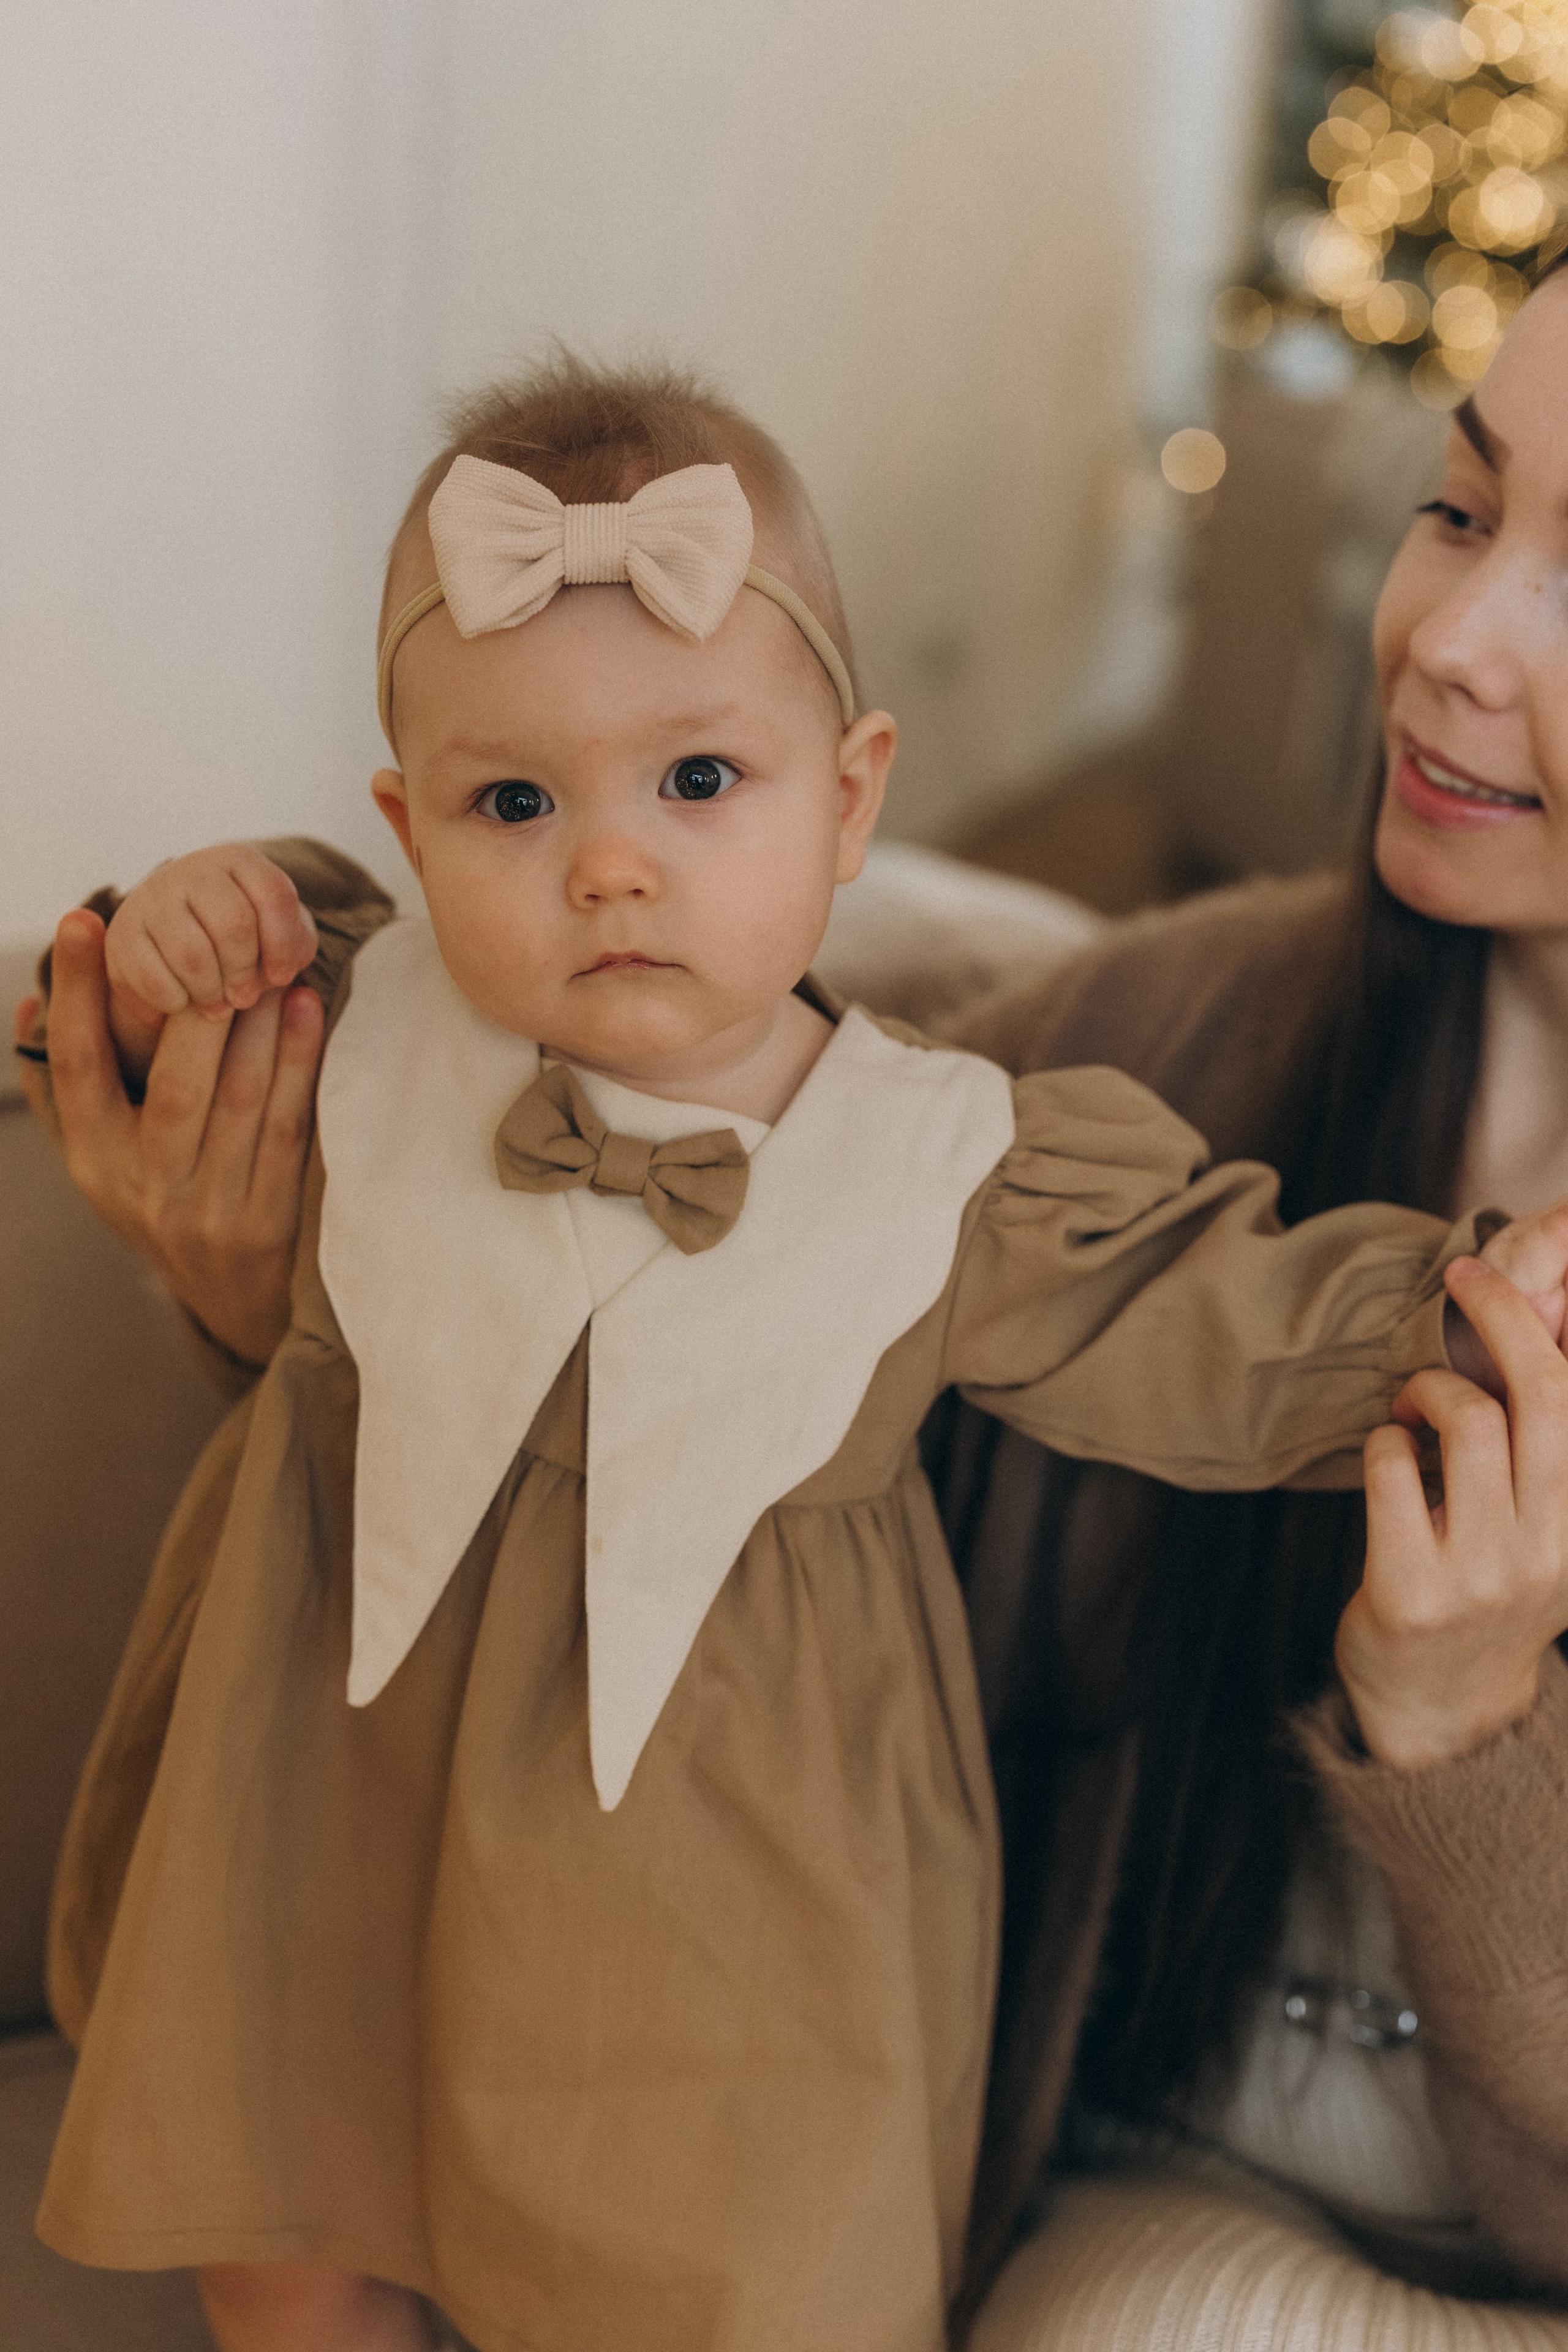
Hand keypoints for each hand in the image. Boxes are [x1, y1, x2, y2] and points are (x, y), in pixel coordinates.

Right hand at [19, 906, 322, 1365]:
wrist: (231, 1299)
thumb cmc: (160, 1200)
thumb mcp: (100, 1154)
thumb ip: (62, 1084)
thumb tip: (28, 1002)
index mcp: (95, 1160)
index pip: (77, 1066)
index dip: (76, 993)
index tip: (83, 919)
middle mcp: (146, 1186)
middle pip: (173, 1083)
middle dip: (196, 1005)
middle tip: (216, 940)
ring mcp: (211, 1207)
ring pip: (238, 1099)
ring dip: (259, 1025)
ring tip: (274, 965)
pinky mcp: (269, 1218)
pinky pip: (288, 1127)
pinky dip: (300, 1064)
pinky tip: (306, 1011)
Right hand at [104, 844, 316, 1083]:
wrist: (175, 942)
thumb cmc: (243, 941)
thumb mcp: (279, 936)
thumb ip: (293, 947)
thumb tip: (273, 972)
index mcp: (239, 862)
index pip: (274, 894)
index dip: (282, 943)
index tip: (281, 977)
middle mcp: (193, 870)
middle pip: (233, 925)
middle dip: (244, 972)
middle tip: (244, 998)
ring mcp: (151, 897)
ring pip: (191, 955)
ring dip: (211, 992)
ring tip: (218, 1006)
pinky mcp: (122, 932)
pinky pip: (152, 978)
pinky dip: (174, 1002)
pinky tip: (182, 1003)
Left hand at [1338, 1255, 1567, 1770]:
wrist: (1444, 1711)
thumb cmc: (1488, 1593)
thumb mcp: (1543, 1533)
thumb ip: (1545, 1456)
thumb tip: (1528, 1339)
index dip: (1531, 1323)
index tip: (1488, 1275)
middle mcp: (1546, 1550)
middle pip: (1537, 1397)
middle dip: (1496, 1317)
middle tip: (1461, 1283)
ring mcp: (1480, 1574)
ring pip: (1465, 1423)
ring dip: (1428, 1389)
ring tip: (1413, 1405)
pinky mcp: (1409, 1592)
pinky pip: (1391, 1470)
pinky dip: (1382, 1442)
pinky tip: (1388, 1454)